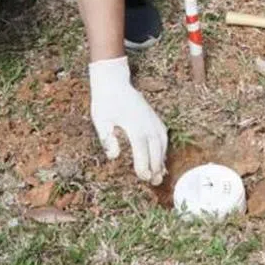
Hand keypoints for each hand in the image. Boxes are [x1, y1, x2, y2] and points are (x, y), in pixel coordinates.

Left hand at [88, 57, 167, 183]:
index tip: (144, 178)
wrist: (114, 82)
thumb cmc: (105, 102)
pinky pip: (163, 134)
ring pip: (162, 142)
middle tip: (154, 182)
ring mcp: (152, 119)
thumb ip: (107, 138)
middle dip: (156, 166)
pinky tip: (161, 157)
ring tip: (160, 174)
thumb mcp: (100, 120)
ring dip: (162, 158)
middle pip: (156, 148)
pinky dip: (164, 147)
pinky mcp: (154, 117)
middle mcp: (147, 123)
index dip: (144, 165)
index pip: (142, 149)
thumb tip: (114, 156)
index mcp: (134, 125)